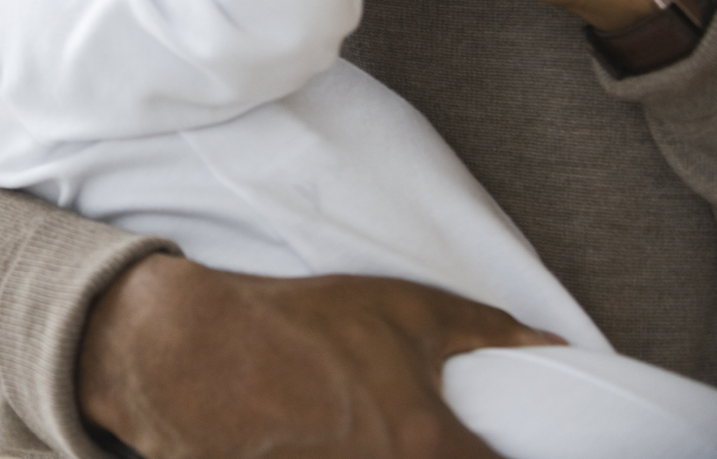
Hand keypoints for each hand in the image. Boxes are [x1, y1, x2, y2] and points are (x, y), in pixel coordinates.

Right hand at [78, 255, 557, 457]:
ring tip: (365, 428)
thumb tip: (555, 345)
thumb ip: (486, 331)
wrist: (198, 354)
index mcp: (428, 446)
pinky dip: (341, 455)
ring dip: (383, 451)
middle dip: (446, 453)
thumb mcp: (402, 309)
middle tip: (411, 431)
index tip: (496, 447)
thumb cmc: (304, 326)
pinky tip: (321, 436)